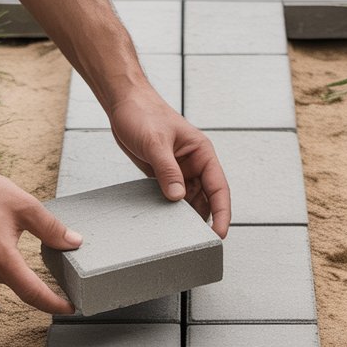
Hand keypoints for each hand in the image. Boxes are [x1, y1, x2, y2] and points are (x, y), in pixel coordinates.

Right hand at [0, 159, 81, 312]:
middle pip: (18, 281)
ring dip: (10, 260)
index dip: (54, 303)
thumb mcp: (24, 206)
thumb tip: (73, 242)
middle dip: (29, 268)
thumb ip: (52, 229)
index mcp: (1, 258)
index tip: (69, 307)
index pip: (33, 292)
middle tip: (31, 243)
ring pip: (3, 274)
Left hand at [108, 86, 231, 236]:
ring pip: (190, 201)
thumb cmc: (143, 113)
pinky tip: (165, 222)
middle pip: (207, 199)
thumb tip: (177, 197)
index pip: (219, 188)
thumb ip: (167, 171)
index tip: (220, 233)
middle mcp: (195, 164)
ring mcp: (180, 171)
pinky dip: (170, 211)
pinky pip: (172, 198)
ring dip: (186, 217)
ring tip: (180, 236)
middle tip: (198, 242)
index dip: (222, 213)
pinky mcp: (164, 175)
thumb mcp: (155, 143)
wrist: (124, 104)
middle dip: (204, 220)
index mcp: (202, 153)